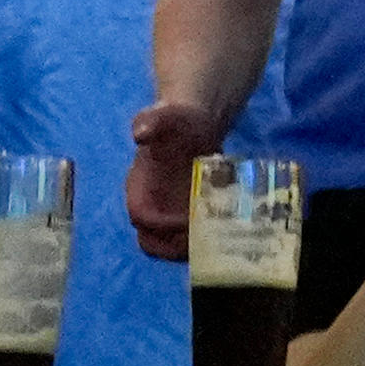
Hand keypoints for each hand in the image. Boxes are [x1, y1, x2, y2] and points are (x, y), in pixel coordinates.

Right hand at [123, 98, 216, 261]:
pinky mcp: (186, 218)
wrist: (194, 125)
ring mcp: (167, 215)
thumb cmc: (178, 121)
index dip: (159, 225)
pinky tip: (226, 232)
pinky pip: (189, 242)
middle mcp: (150, 205)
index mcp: (138, 186)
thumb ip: (153, 121)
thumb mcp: (167, 117)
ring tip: (219, 236)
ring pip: (170, 247)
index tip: (186, 218)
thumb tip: (141, 133)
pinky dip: (205, 244)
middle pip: (152, 243)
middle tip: (206, 236)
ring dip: (192, 249)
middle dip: (175, 246)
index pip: (140, 218)